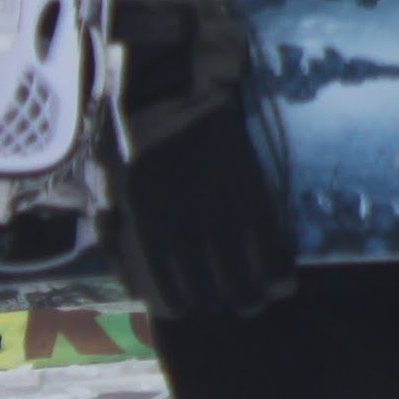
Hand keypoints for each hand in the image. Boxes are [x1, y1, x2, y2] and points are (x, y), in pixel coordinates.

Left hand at [110, 0, 297, 325]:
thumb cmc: (137, 139)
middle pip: (210, 292)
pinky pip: (271, 246)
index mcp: (149, 231)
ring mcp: (224, 214)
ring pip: (243, 277)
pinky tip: (284, 282)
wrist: (178, 89)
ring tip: (258, 302)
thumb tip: (130, 276)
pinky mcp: (254, 195)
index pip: (169, 292)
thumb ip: (122, 235)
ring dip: (252, 298)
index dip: (183, 307)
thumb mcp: (114, 191)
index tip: (194, 308)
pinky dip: (279, 270)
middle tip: (231, 308)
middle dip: (221, 307)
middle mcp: (187, 231)